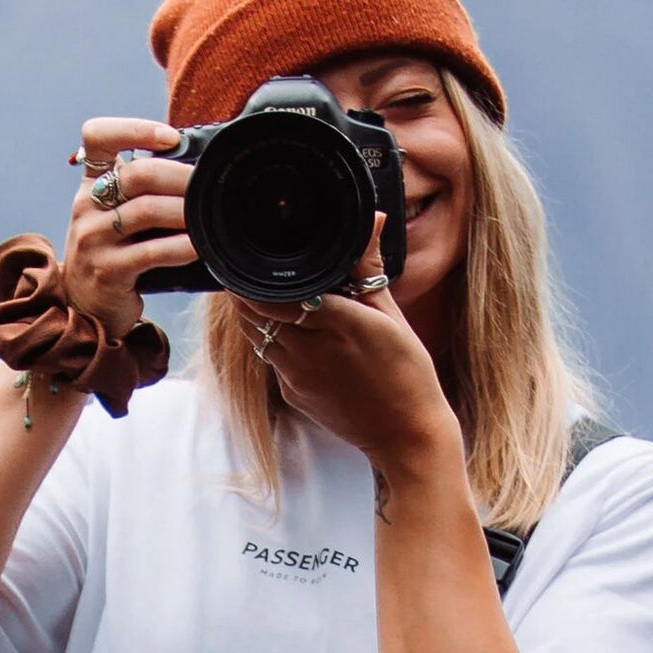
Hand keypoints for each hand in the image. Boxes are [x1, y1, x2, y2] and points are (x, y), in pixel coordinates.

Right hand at [64, 118, 197, 337]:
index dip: (134, 128)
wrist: (86, 307)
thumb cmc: (113, 253)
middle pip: (136, 174)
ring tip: (207, 214)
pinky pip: (150, 252)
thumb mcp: (113, 214)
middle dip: (180, 176)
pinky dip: (179, 246)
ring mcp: (93, 239)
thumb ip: (139, 191)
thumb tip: (195, 170)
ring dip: (184, 211)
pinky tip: (197, 245)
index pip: (97, 136)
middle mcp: (86, 206)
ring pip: (146, 211)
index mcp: (90, 184)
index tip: (170, 138)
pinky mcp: (107, 271)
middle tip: (207, 183)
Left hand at [247, 218, 452, 466]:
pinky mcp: (294, 395)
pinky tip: (283, 332)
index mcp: (340, 323)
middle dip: (247, 293)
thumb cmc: (407, 372)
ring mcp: (298, 376)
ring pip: (257, 337)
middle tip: (245, 273)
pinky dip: (270, 343)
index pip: (280, 295)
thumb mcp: (392, 316)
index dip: (258, 279)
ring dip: (253, 317)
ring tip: (254, 296)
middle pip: (258, 314)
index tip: (249, 262)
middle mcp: (312, 350)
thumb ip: (368, 268)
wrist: (404, 434)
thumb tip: (372, 219)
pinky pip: (272, 361)